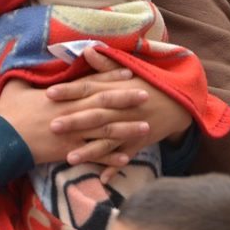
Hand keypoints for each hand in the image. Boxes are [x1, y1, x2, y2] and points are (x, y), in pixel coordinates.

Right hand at [0, 62, 149, 166]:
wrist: (2, 140)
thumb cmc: (8, 112)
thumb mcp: (16, 87)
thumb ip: (27, 76)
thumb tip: (28, 65)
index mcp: (60, 96)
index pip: (90, 84)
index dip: (110, 78)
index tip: (128, 73)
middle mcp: (71, 113)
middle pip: (104, 104)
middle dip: (126, 100)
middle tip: (147, 96)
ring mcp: (72, 133)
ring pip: (105, 131)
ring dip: (127, 129)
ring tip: (146, 127)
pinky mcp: (68, 151)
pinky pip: (94, 155)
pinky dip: (111, 158)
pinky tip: (127, 157)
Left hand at [46, 48, 192, 180]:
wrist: (180, 101)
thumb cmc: (147, 84)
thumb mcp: (128, 71)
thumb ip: (105, 63)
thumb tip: (86, 50)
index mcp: (115, 89)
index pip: (89, 88)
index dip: (69, 90)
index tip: (49, 93)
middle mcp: (121, 109)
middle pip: (95, 115)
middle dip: (74, 121)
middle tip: (52, 126)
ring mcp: (130, 128)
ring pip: (108, 140)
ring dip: (90, 151)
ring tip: (70, 159)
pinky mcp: (139, 143)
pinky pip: (126, 156)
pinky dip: (116, 167)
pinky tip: (103, 179)